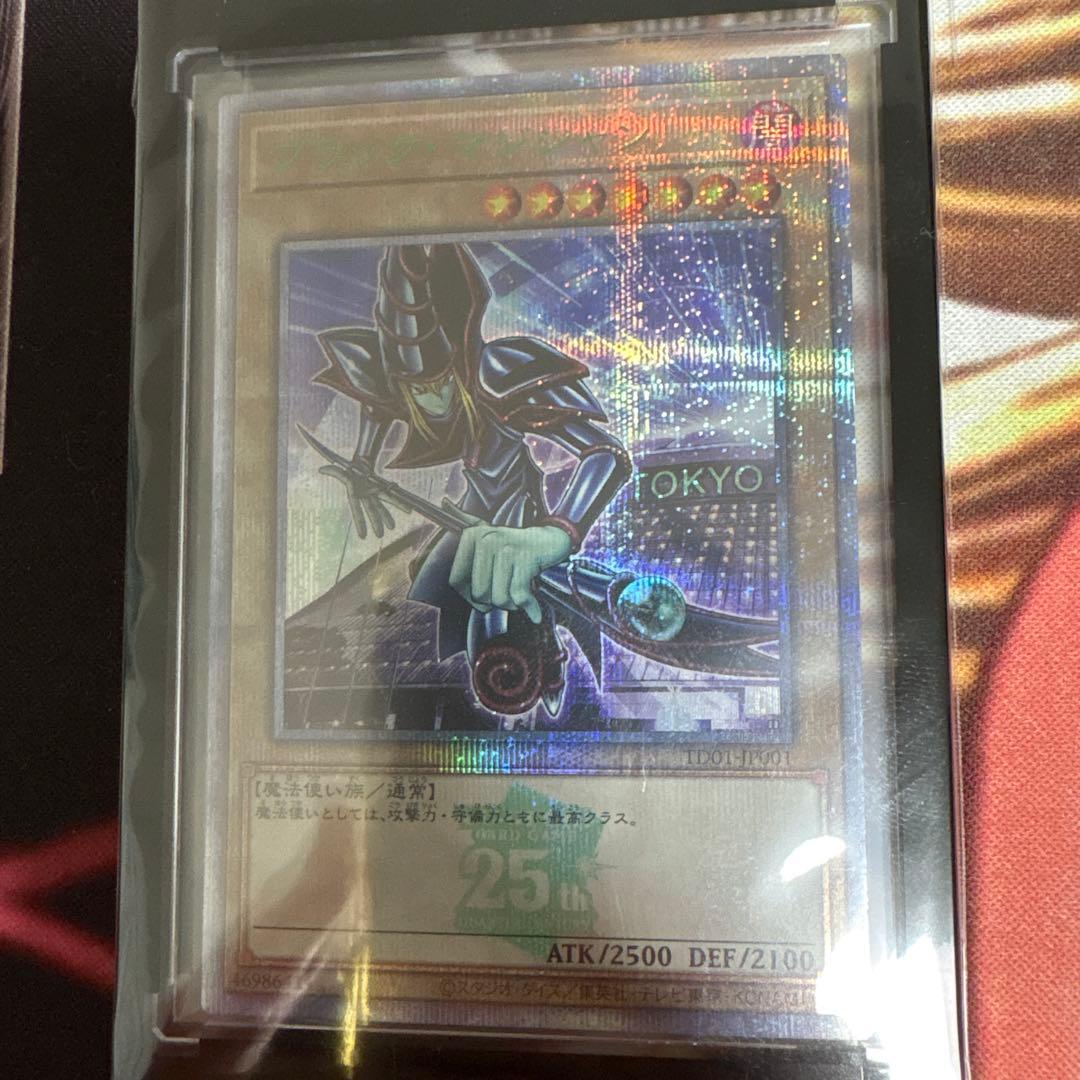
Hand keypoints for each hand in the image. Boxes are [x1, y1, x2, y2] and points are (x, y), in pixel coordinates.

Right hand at [319, 463, 395, 539]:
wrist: (358, 464)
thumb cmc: (348, 468)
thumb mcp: (339, 469)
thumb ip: (332, 470)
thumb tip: (321, 470)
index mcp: (354, 494)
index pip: (357, 511)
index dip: (360, 522)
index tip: (363, 536)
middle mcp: (364, 496)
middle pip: (371, 510)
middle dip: (376, 523)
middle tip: (380, 535)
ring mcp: (373, 493)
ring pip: (381, 506)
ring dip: (387, 516)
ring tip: (392, 527)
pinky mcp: (381, 488)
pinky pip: (390, 496)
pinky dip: (399, 502)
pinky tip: (407, 510)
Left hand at [449, 524, 571, 623]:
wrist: (550, 539)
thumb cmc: (513, 544)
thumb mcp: (487, 529)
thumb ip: (463, 519)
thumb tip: (444, 502)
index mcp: (472, 536)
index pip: (456, 581)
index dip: (469, 596)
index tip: (483, 596)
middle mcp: (487, 540)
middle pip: (479, 594)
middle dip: (494, 601)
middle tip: (506, 591)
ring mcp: (506, 549)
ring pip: (499, 598)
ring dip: (512, 604)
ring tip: (518, 591)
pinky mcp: (525, 559)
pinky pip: (520, 597)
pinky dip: (529, 607)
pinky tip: (533, 610)